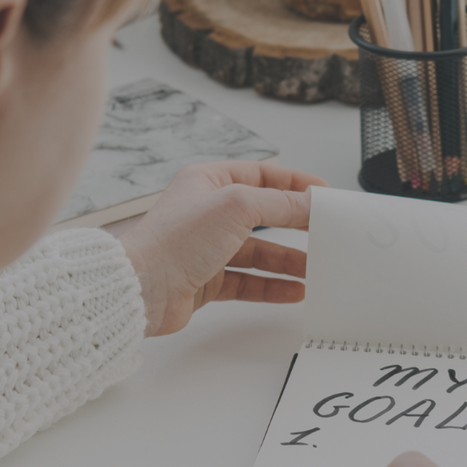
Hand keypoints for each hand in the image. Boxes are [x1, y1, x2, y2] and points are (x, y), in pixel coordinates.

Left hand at [109, 161, 326, 335]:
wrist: (141, 287)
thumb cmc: (174, 240)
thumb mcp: (237, 206)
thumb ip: (281, 203)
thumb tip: (313, 202)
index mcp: (208, 182)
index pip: (261, 175)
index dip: (293, 183)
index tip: (322, 194)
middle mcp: (207, 213)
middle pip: (264, 215)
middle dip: (296, 225)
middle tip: (325, 232)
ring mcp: (206, 248)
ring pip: (258, 252)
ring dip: (288, 260)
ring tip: (316, 268)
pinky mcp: (206, 280)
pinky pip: (248, 281)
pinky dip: (272, 285)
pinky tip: (294, 290)